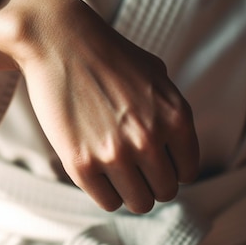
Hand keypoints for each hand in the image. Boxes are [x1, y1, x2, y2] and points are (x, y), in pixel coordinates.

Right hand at [0, 0, 199, 212]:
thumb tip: (179, 152)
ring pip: (138, 203)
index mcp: (176, 117)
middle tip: (130, 165)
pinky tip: (96, 170)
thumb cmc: (107, 56)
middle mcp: (150, 139)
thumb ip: (174, 112)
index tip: (152, 160)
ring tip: (114, 170)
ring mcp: (115, 153)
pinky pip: (107, 201)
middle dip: (149, 181)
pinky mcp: (81, 163)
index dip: (169, 168)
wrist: (59, 41)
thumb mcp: (157, 75)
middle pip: (164, 191)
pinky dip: (105, 192)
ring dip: (129, 190)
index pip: (186, 172)